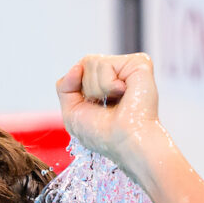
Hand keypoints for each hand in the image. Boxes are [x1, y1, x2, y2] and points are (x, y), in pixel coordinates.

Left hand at [56, 53, 159, 171]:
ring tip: (115, 102)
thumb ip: (65, 87)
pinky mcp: (138, 63)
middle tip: (105, 107)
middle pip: (83, 65)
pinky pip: (104, 64)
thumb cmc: (101, 134)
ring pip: (90, 62)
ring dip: (96, 89)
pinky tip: (123, 93)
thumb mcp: (71, 112)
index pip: (78, 72)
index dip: (75, 88)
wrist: (123, 140)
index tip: (90, 107)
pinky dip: (107, 84)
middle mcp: (116, 75)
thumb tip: (77, 66)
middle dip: (86, 90)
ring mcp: (127, 68)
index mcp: (102, 87)